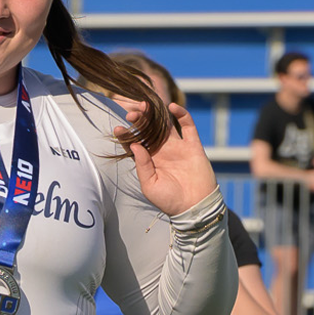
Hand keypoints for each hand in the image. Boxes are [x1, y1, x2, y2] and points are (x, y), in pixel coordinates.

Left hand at [114, 98, 218, 216]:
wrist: (195, 207)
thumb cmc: (169, 201)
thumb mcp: (149, 186)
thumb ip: (142, 166)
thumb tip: (134, 145)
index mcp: (150, 160)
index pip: (135, 143)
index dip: (127, 135)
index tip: (118, 129)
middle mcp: (162, 151)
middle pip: (149, 130)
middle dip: (139, 121)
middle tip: (131, 114)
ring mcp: (178, 147)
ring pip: (166, 125)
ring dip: (156, 114)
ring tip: (145, 106)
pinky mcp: (193, 146)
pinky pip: (188, 126)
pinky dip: (182, 114)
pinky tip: (172, 106)